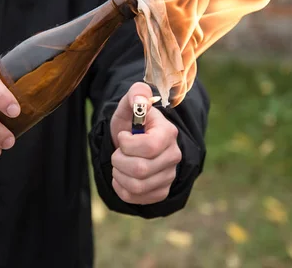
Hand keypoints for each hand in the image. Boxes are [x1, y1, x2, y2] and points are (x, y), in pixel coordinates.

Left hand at [109, 82, 180, 204]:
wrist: (132, 142)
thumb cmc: (130, 122)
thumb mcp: (129, 103)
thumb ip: (136, 94)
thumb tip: (140, 100)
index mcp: (168, 133)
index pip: (149, 147)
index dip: (128, 144)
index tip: (123, 136)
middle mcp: (173, 156)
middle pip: (140, 169)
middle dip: (119, 160)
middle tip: (118, 152)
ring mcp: (169, 176)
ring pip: (136, 186)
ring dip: (119, 174)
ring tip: (119, 164)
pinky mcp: (161, 191)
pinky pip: (135, 198)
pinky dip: (121, 188)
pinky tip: (122, 176)